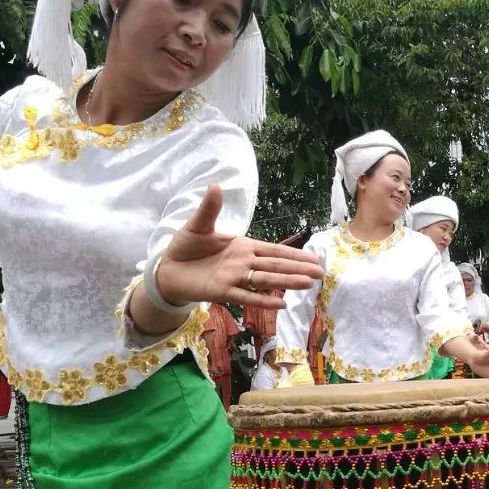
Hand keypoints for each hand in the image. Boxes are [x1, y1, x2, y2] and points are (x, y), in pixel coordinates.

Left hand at [157, 186, 322, 308]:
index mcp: (243, 247)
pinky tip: (280, 303)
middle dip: (298, 269)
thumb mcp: (198, 225)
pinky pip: (245, 296)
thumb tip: (215, 185)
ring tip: (307, 284)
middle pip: (275, 267)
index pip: (273, 251)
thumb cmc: (186, 247)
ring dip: (286, 283)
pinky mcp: (222, 291)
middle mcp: (243, 263)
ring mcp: (234, 278)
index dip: (293, 254)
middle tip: (321, 273)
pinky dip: (262, 300)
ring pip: (265, 281)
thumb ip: (210, 209)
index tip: (313, 258)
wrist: (168, 269)